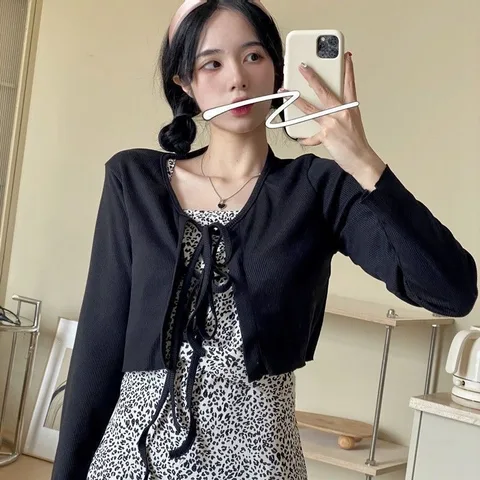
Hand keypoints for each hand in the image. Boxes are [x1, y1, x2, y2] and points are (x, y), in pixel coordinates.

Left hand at [281, 52, 385, 189]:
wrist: (361, 160)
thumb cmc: (356, 144)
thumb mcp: (351, 124)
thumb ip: (338, 116)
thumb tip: (325, 115)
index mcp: (350, 108)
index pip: (349, 84)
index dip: (347, 69)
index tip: (345, 56)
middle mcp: (342, 112)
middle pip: (324, 90)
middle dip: (312, 77)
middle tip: (303, 67)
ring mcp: (333, 122)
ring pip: (311, 108)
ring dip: (296, 100)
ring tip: (286, 92)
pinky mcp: (326, 134)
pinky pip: (310, 135)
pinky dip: (305, 138)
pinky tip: (299, 138)